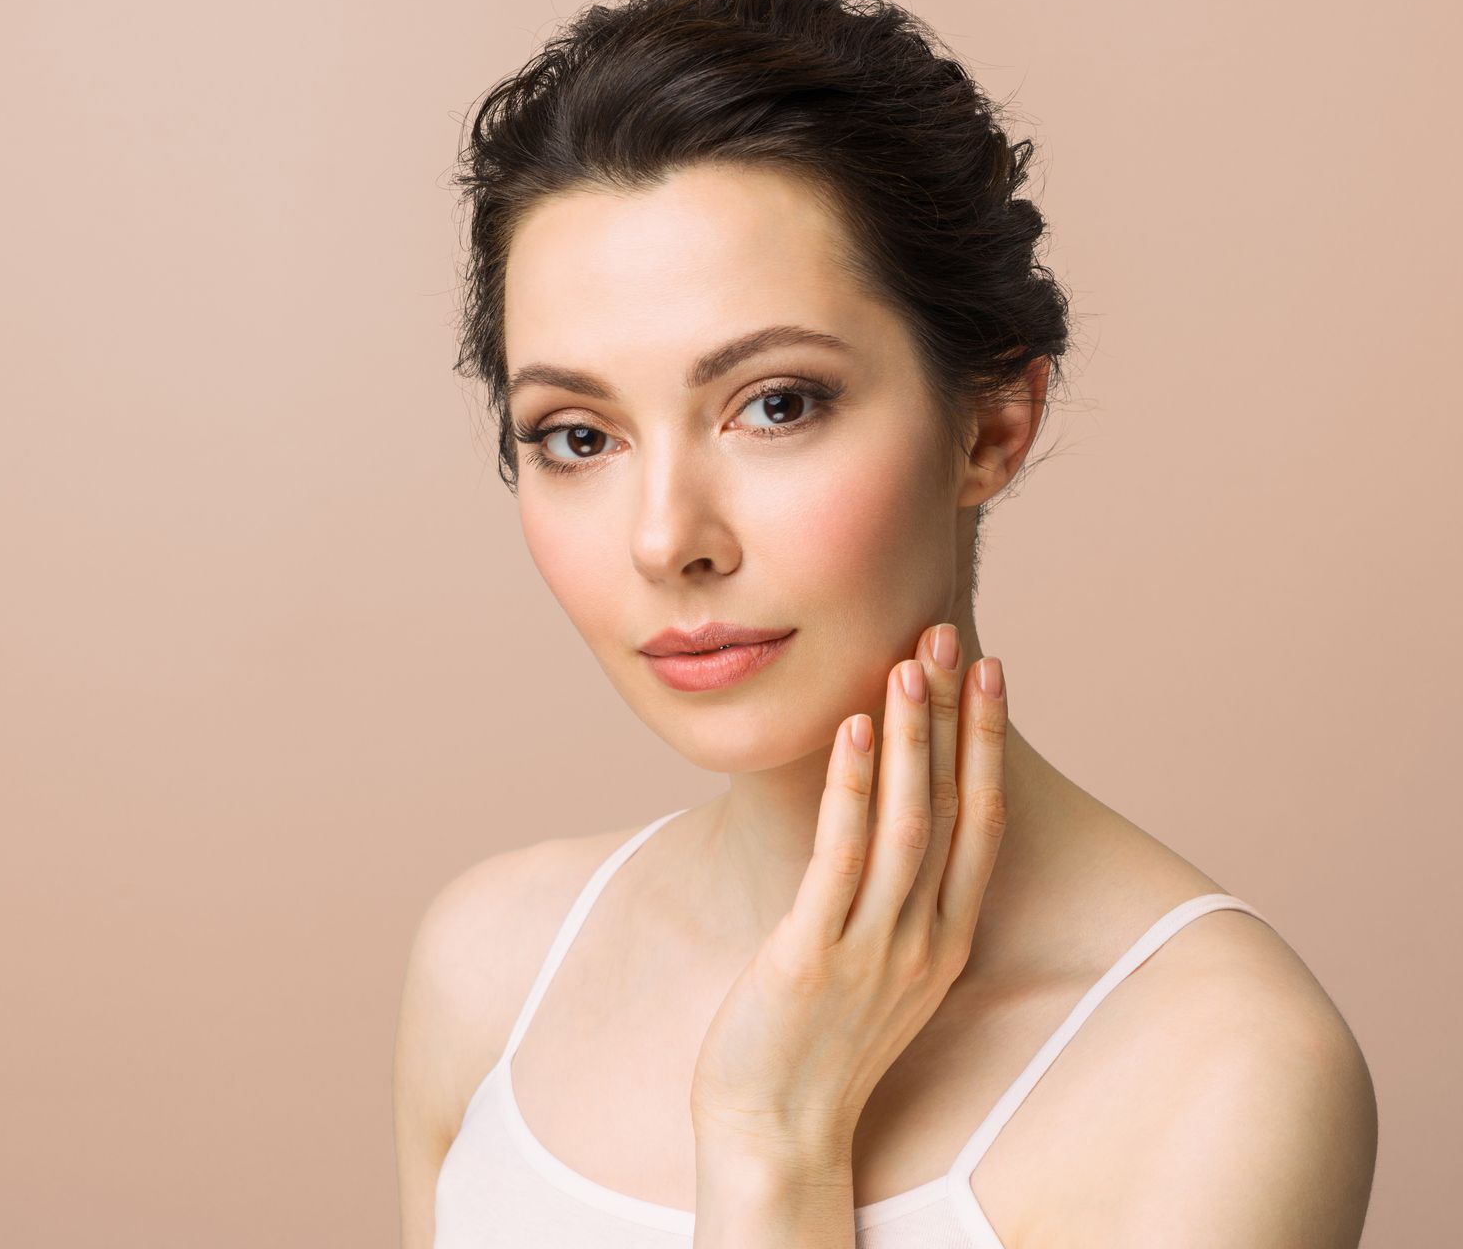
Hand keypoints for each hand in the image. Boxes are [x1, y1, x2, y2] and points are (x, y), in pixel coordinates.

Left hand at [687, 623, 1009, 1178]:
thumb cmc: (814, 1045)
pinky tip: (856, 731)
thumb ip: (890, 905)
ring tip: (908, 662)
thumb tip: (884, 833)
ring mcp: (874, 950)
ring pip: (909, 823)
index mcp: (943, 940)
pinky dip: (854, 788)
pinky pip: (842, 858)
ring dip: (913, 737)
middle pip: (956, 807)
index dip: (988, 742)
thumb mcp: (875, 970)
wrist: (774, 1130)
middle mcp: (923, 940)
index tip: (991, 672)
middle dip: (956, 717)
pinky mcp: (816, 957)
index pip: (982, 821)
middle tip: (953, 636)